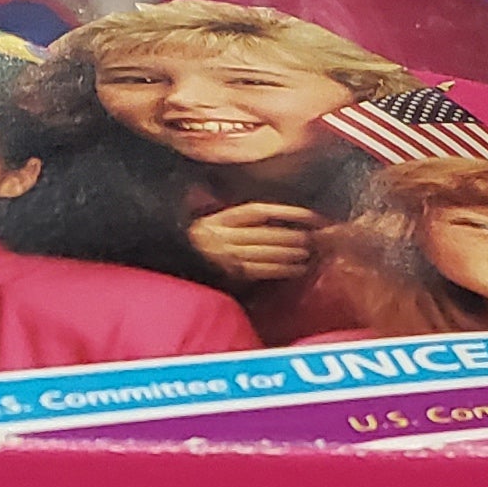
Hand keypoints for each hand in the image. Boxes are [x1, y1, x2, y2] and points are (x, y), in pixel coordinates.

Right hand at [187, 201, 321, 282]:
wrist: (172, 261)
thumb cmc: (198, 241)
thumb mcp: (213, 220)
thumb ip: (239, 217)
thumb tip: (274, 215)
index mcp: (222, 219)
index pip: (261, 212)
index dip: (287, 212)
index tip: (309, 214)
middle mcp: (225, 236)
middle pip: (267, 234)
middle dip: (294, 235)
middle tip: (315, 236)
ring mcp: (227, 256)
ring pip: (267, 253)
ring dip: (292, 253)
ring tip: (309, 252)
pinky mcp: (231, 274)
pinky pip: (261, 271)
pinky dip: (282, 269)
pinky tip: (297, 269)